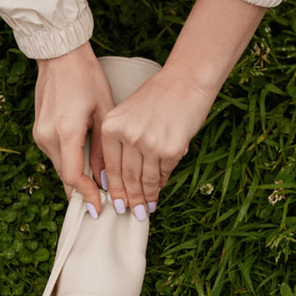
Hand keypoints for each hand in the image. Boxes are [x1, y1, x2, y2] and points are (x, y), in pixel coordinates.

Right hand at [33, 42, 114, 216]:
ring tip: (94, 189)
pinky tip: (81, 167)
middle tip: (99, 204)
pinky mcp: (39, 130)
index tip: (98, 208)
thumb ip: (102, 149)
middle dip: (81, 192)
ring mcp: (40, 134)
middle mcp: (47, 136)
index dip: (86, 195)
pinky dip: (67, 165)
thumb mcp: (103, 113)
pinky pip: (54, 155)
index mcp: (66, 131)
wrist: (60, 55)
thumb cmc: (86, 77)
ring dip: (74, 179)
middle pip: (63, 176)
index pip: (73, 176)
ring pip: (58, 167)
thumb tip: (104, 178)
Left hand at [101, 65, 213, 219]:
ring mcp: (149, 143)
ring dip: (146, 196)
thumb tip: (124, 178)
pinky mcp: (170, 149)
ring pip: (146, 179)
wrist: (185, 82)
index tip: (117, 203)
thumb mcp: (127, 115)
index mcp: (111, 127)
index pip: (110, 167)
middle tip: (133, 213)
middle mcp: (127, 136)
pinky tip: (159, 190)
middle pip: (127, 177)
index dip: (114, 189)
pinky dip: (162, 183)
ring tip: (146, 208)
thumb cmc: (156, 98)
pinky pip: (164, 173)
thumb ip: (120, 143)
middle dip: (131, 198)